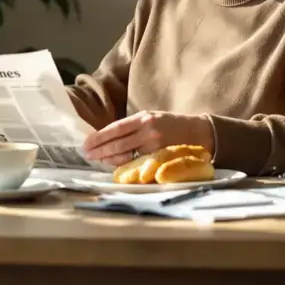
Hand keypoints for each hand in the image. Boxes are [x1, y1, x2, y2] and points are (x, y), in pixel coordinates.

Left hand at [82, 111, 213, 166]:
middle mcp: (148, 130)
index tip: (87, 143)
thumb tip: (108, 136)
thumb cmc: (171, 125)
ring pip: (126, 155)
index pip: (116, 128)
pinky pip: (137, 164)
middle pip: (118, 143)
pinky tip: (114, 166)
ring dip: (109, 159)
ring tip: (97, 160)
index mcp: (144, 118)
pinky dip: (124, 165)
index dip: (99, 137)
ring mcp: (155, 146)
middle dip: (99, 150)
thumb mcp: (152, 118)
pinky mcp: (160, 158)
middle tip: (86, 154)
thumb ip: (133, 127)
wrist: (198, 132)